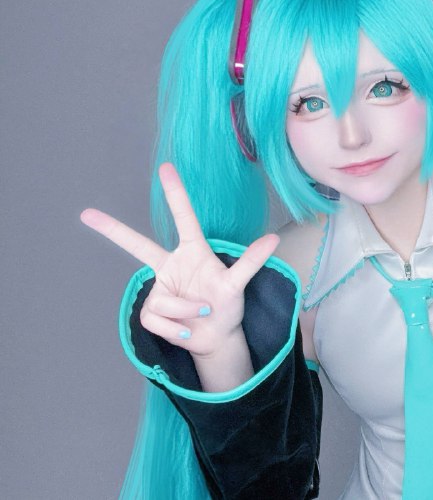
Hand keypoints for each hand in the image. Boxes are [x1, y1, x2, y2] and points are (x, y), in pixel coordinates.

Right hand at [81, 163, 278, 357]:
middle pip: (137, 245)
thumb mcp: (238, 284)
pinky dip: (176, 328)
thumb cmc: (227, 305)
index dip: (176, 193)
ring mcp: (159, 288)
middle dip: (112, 230)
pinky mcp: (152, 312)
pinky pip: (157, 318)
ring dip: (186, 312)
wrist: (216, 338)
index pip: (184, 218)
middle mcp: (172, 266)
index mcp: (193, 252)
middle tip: (86, 213)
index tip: (166, 167)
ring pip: (164, 300)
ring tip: (203, 314)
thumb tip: (274, 239)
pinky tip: (187, 330)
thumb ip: (251, 261)